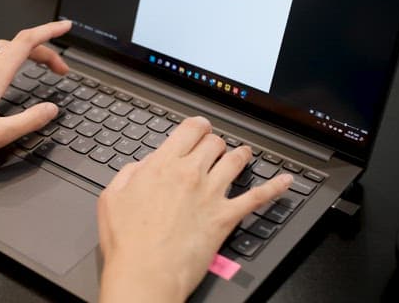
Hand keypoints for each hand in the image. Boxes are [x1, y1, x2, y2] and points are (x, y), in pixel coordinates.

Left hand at [0, 20, 71, 180]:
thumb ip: (29, 120)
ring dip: (25, 51)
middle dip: (44, 49)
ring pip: (3, 47)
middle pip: (18, 43)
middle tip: (59, 68)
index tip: (64, 29)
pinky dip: (7, 56)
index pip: (27, 42)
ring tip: (39, 65)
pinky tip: (5, 69)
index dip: (49, 31)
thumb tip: (51, 109)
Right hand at [97, 117, 291, 301]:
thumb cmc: (127, 241)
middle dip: (214, 142)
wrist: (145, 272)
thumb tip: (145, 164)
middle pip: (215, 142)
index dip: (197, 125)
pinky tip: (285, 181)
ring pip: (236, 160)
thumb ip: (130, 172)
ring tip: (242, 154)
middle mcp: (191, 174)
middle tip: (213, 148)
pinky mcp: (226, 217)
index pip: (190, 129)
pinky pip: (257, 196)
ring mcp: (212, 194)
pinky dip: (275, 187)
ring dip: (240, 155)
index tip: (199, 128)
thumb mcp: (113, 196)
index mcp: (163, 165)